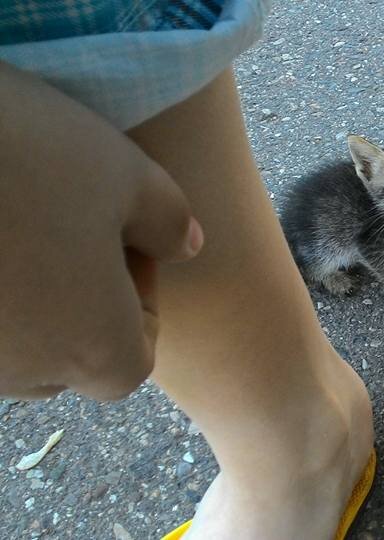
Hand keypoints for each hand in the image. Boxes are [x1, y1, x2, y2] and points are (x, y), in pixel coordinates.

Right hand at [0, 63, 202, 399]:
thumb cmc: (25, 156)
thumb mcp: (124, 171)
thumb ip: (170, 218)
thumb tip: (188, 247)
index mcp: (91, 348)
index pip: (135, 356)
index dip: (140, 298)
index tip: (119, 233)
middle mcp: (21, 371)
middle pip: (67, 360)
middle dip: (78, 303)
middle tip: (65, 225)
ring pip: (9, 345)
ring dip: (22, 297)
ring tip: (14, 217)